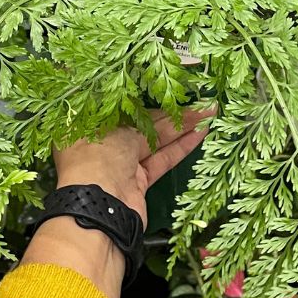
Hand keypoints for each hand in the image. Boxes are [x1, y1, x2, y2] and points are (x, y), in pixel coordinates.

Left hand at [54, 108, 212, 228]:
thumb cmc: (97, 158)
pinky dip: (181, 147)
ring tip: (208, 113)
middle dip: (170, 112)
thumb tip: (165, 111)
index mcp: (88, 126)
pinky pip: (162, 159)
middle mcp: (104, 144)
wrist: (98, 208)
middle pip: (143, 123)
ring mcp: (122, 164)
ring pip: (156, 141)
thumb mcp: (120, 129)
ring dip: (182, 127)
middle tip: (198, 99)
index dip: (147, 97)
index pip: (123, 105)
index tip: (170, 90)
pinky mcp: (139, 181)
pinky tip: (200, 133)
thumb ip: (145, 120)